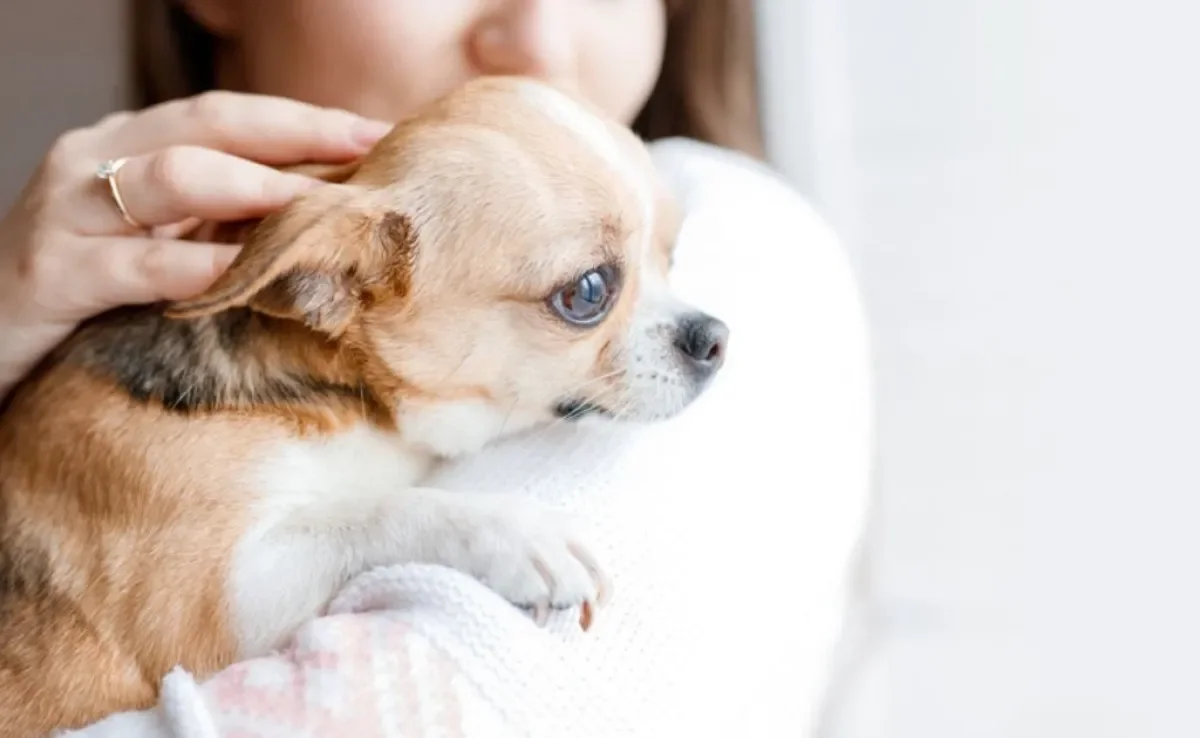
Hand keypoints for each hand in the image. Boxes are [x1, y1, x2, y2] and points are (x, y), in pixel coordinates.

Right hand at [0, 91, 389, 399]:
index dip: (308, 120)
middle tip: (368, 157)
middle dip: (299, 137)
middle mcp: (96, 162)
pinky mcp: (47, 274)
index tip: (380, 133)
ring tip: (321, 210)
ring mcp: (67, 212)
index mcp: (129, 147)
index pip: (230, 115)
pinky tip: (245, 275)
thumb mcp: (157, 241)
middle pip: (210, 128)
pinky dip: (196, 267)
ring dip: (256, 189)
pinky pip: (133, 263)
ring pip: (173, 177)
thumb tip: (329, 217)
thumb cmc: (90, 294)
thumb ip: (221, 220)